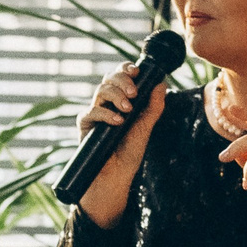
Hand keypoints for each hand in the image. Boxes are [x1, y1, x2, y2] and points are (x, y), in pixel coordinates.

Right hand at [75, 64, 165, 229]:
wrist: (116, 177)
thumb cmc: (129, 153)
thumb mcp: (146, 127)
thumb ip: (153, 106)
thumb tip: (162, 82)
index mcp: (121, 100)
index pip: (120, 77)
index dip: (126, 69)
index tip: (137, 71)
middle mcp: (106, 103)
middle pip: (109, 79)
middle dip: (122, 80)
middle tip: (134, 92)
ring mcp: (94, 113)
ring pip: (100, 91)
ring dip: (116, 95)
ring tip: (128, 109)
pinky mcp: (85, 126)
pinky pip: (91, 112)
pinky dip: (105, 113)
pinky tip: (118, 121)